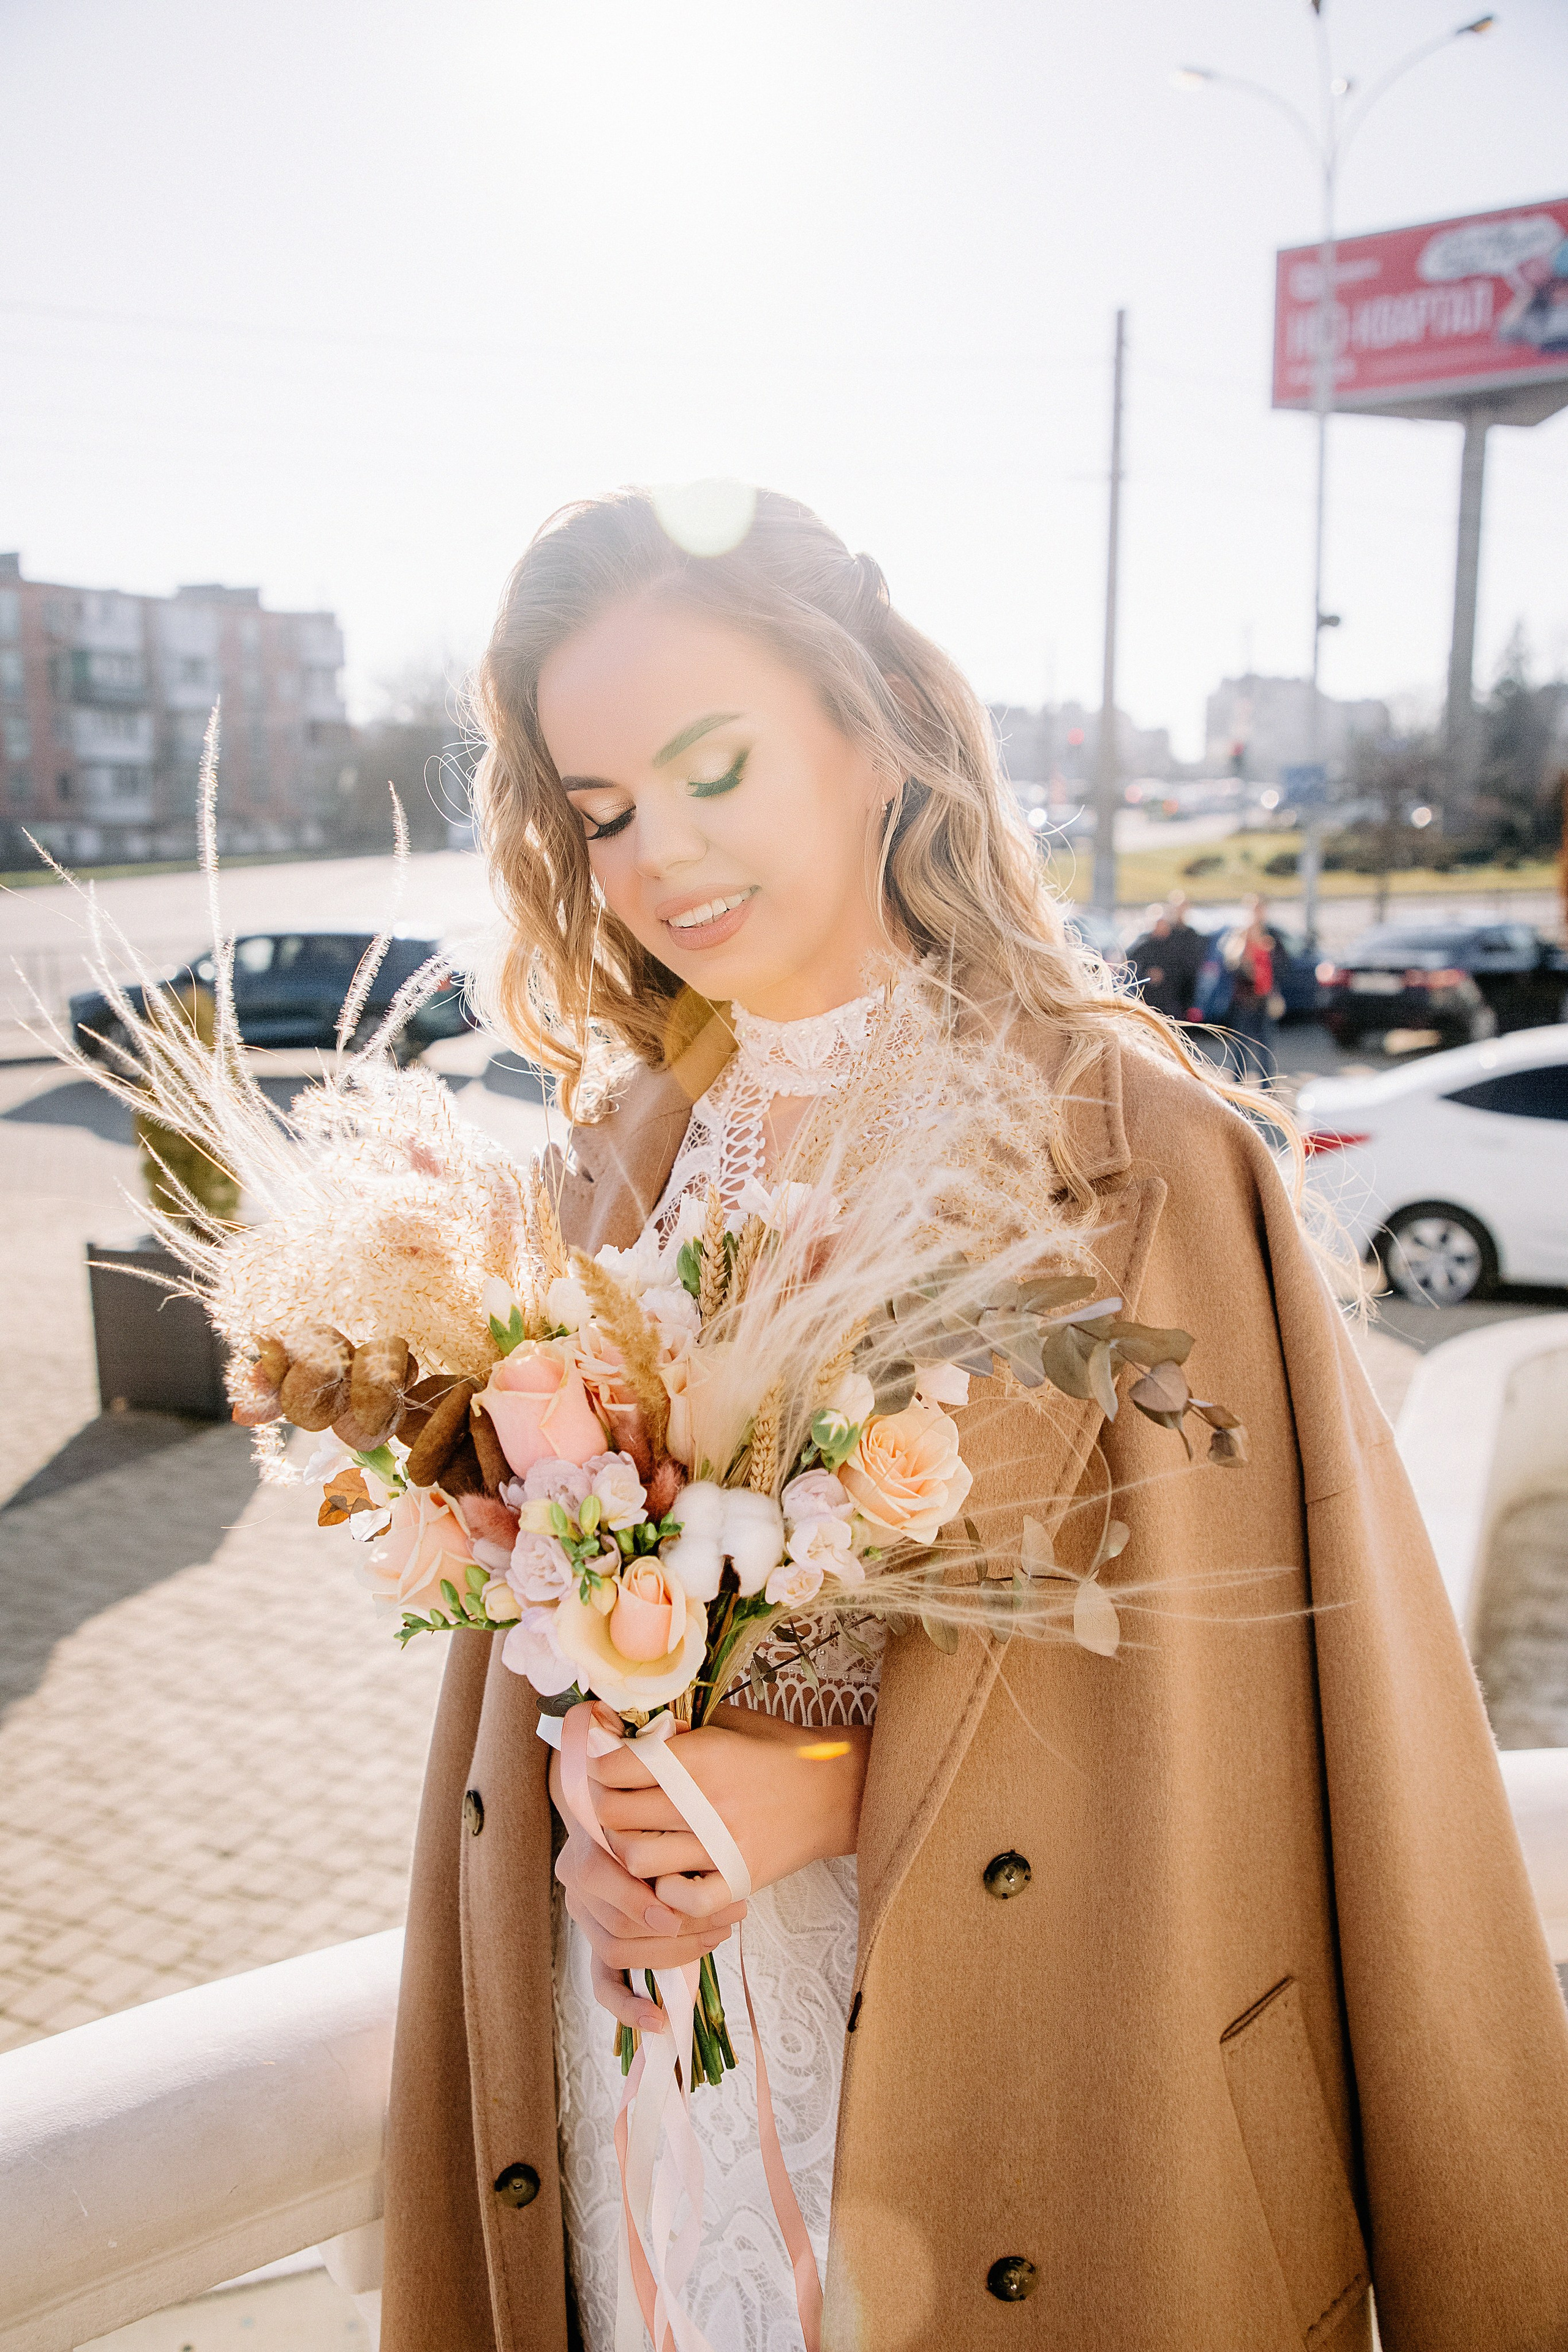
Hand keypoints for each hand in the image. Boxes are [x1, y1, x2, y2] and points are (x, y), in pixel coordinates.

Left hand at [550, 1705, 869, 2033]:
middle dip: (600, 1806)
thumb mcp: (728, 1722)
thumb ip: (678, 1728)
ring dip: (624, 1848)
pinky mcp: (737, 1880)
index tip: (598, 1767)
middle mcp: (707, 1802)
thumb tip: (621, 1730)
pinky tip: (666, 1875)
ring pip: (637, 1858)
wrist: (835, 1792)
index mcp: (702, 1756)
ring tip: (630, 1836)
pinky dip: (665, 1892)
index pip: (619, 1767)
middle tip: (605, 1801)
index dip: (597, 1767)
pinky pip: (682, 1900)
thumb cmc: (778, 1751)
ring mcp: (722, 1846)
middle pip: (616, 1814)